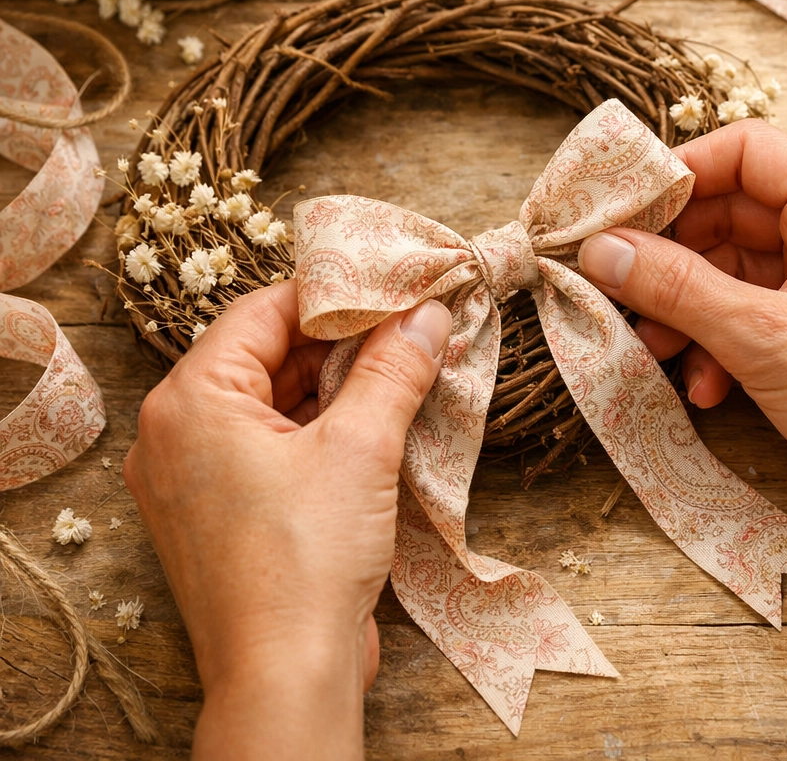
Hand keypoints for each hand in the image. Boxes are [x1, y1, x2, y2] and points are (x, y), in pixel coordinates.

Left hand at [124, 282, 450, 760]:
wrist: (286, 681)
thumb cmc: (305, 562)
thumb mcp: (361, 447)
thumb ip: (393, 368)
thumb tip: (427, 314)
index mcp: (189, 402)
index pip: (262, 311)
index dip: (332, 295)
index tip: (391, 287)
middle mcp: (177, 433)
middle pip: (267, 354)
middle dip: (341, 340)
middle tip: (408, 324)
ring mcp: (196, 476)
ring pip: (272, 400)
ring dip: (336, 383)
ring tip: (403, 365)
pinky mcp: (224, 511)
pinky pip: (271, 443)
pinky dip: (320, 425)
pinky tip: (376, 417)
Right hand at [578, 119, 786, 674]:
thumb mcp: (761, 335)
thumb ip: (675, 286)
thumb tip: (604, 249)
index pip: (745, 152)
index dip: (680, 173)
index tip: (621, 208)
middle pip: (723, 212)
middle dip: (668, 255)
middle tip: (616, 280)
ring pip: (721, 268)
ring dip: (681, 307)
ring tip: (655, 343)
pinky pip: (733, 312)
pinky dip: (707, 343)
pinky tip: (701, 383)